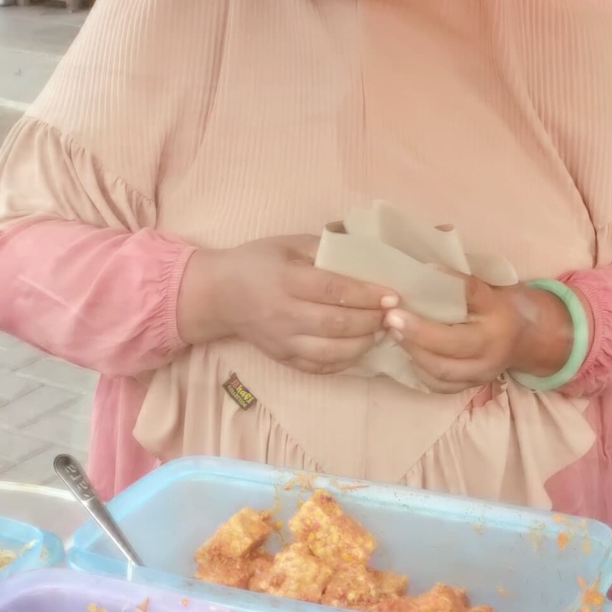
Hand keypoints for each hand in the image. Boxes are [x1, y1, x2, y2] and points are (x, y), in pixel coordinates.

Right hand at [179, 235, 393, 374]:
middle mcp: (284, 314)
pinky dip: (345, 361)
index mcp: (286, 280)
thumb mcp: (288, 244)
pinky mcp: (282, 359)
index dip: (367, 295)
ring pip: (332, 351)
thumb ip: (325, 248)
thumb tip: (367, 255)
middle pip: (337, 324)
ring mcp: (283, 341)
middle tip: (391, 314)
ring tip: (380, 331)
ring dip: (363, 344)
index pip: (334, 291)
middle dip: (371, 321)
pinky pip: (319, 367)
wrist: (219, 295)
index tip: (392, 295)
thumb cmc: (257, 263)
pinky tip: (359, 348)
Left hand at [387, 276, 573, 388]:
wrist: (527, 339)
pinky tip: (408, 353)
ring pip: (443, 370)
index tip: (422, 272)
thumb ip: (462, 282)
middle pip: (453, 344)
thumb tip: (425, 267)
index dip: (449, 284)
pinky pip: (440, 385)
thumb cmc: (499, 308)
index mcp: (497, 316)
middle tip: (392, 317)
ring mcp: (482, 372)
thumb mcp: (488, 289)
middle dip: (418, 332)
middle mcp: (492, 348)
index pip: (473, 295)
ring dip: (414, 352)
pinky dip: (420, 371)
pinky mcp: (471, 386)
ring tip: (394, 333)